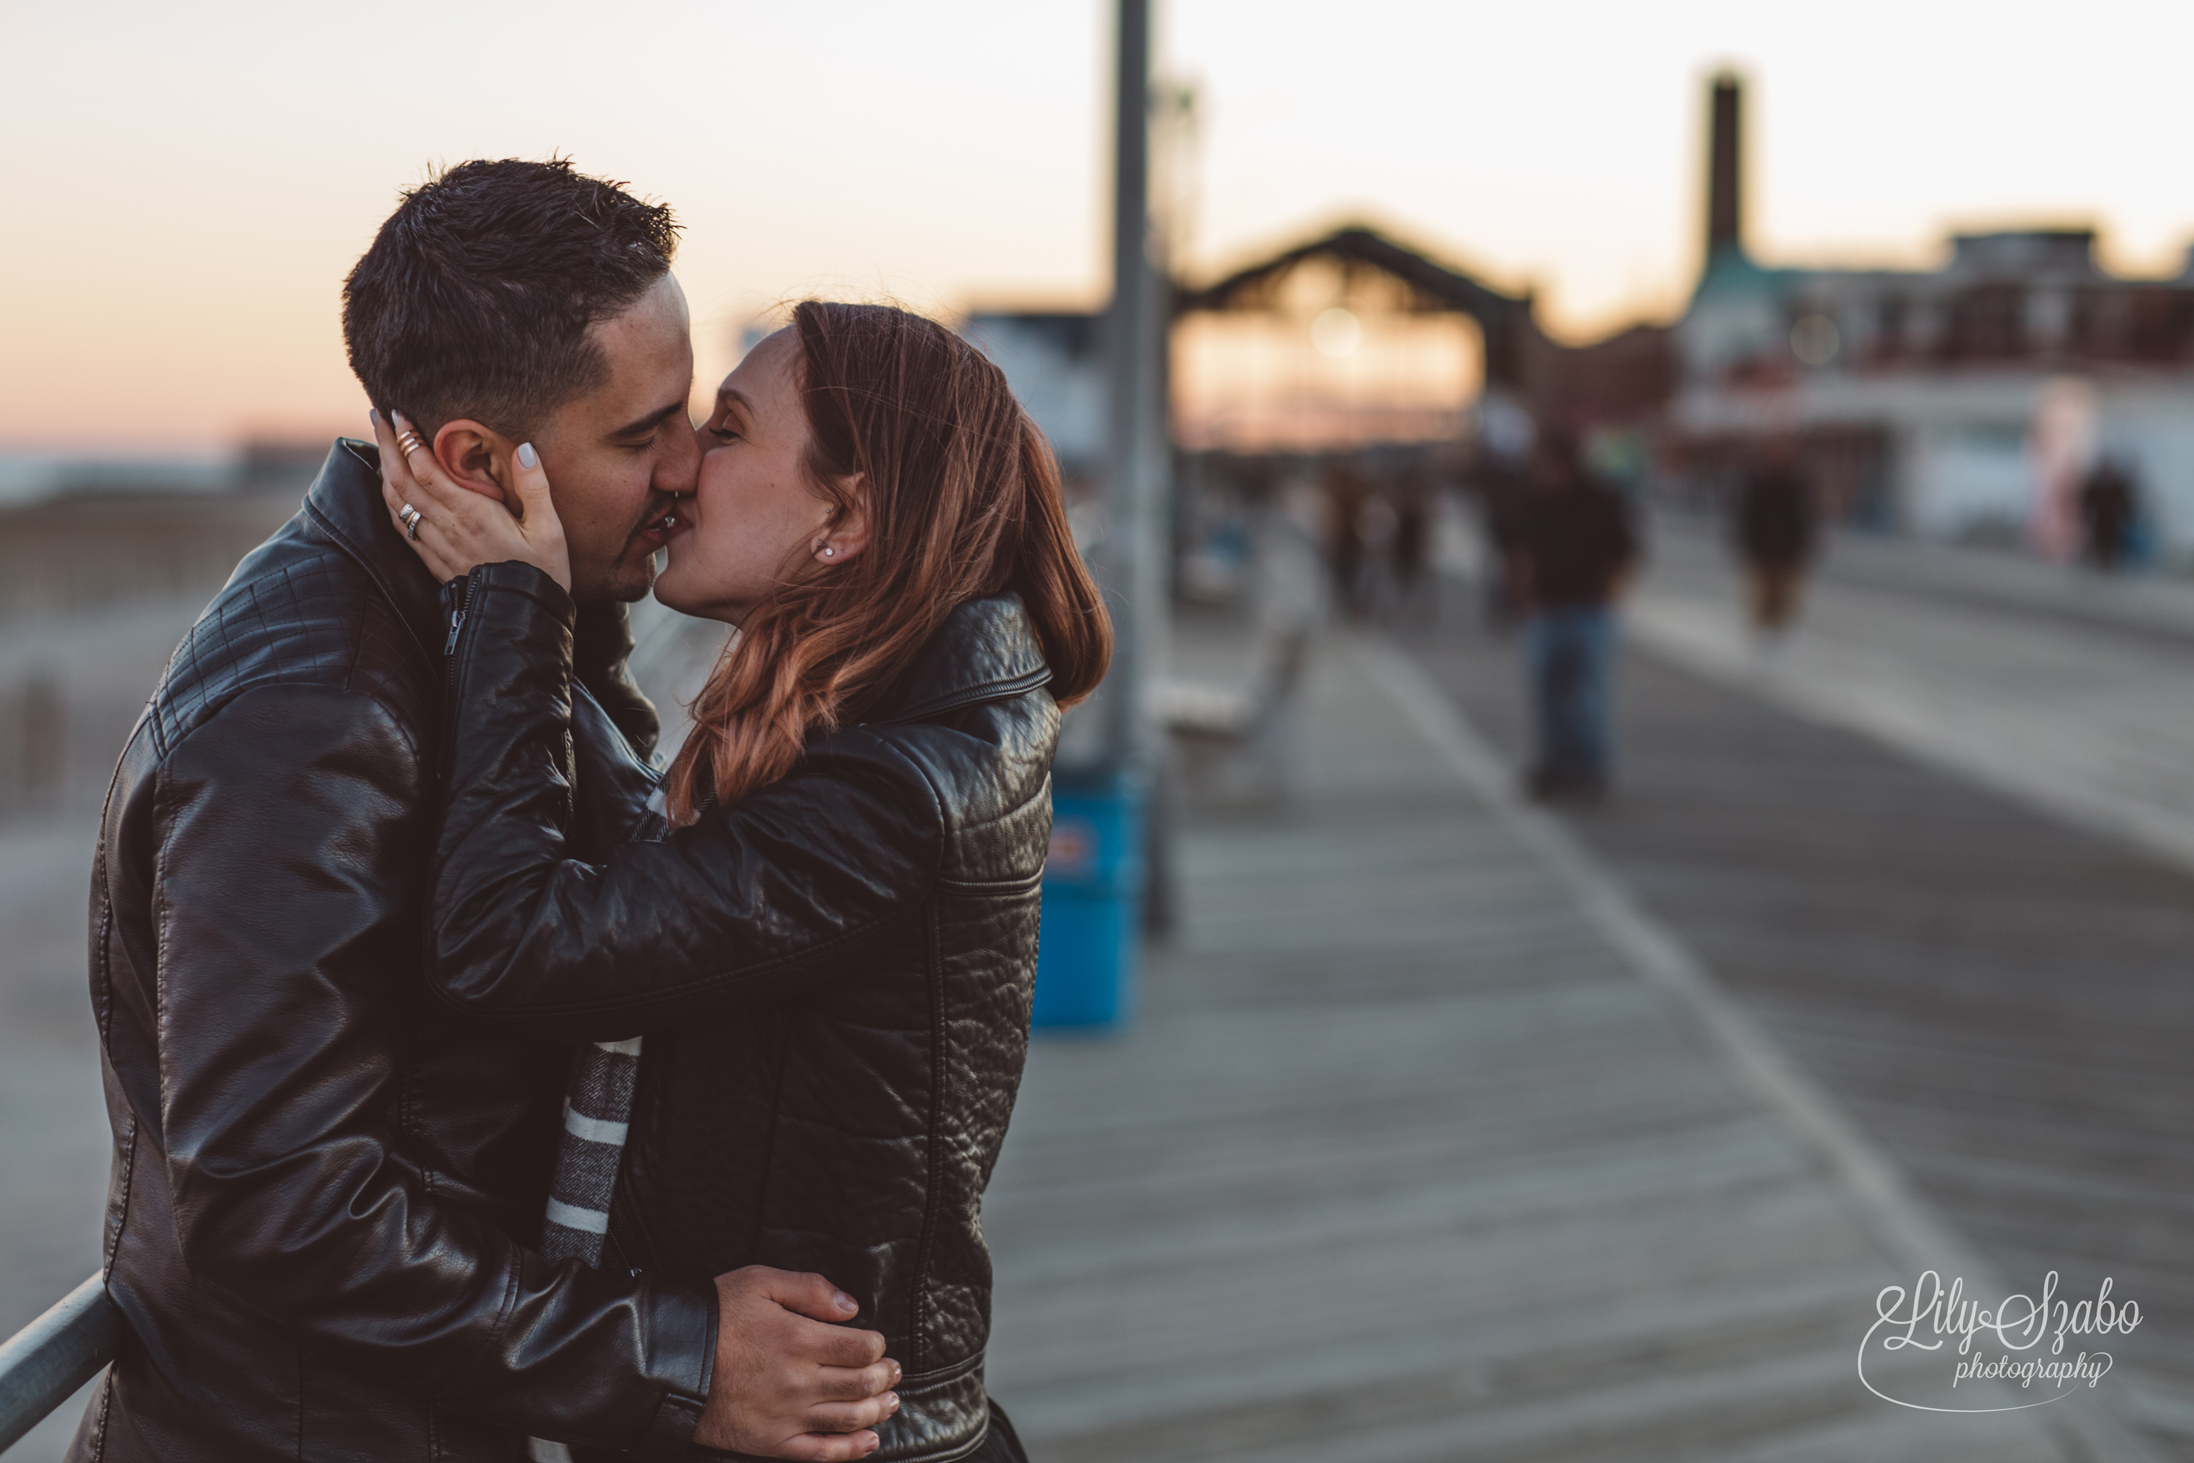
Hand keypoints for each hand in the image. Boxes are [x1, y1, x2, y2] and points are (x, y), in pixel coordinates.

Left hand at [372, 410, 571, 590]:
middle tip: (379, 417)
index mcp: (472, 514)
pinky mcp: (433, 561)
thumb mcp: (550, 529)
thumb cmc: (541, 573)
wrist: (523, 620)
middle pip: (402, 480)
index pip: (427, 469)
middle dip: (388, 445)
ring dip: (384, 470)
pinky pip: (401, 526)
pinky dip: (390, 501)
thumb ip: (535, 486)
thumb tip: (524, 448)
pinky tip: (390, 491)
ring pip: (396, 502)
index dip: (409, 439)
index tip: (399, 413)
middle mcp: (446, 527)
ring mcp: (435, 546)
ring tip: (382, 445)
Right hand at [696, 1267, 899, 1460]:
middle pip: (861, 1384)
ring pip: (849, 1418)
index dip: (878, 1346)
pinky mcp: (770, 1443)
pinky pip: (820, 1453)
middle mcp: (798, 1381)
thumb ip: (810, 1288)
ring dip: (878, 1410)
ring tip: (892, 1401)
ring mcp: (786, 1416)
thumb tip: (851, 1306)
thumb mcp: (759, 1281)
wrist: (666, 1361)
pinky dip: (851, 1449)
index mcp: (799, 1339)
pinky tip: (869, 1440)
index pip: (861, 1348)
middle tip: (895, 1371)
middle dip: (886, 1377)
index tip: (878, 1343)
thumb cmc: (713, 1315)